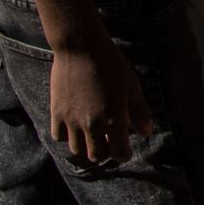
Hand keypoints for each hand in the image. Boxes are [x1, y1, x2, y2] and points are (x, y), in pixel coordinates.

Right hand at [46, 34, 152, 164]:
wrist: (82, 48)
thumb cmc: (112, 65)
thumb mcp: (132, 87)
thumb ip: (140, 112)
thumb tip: (146, 132)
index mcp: (114, 120)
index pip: (119, 154)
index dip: (124, 154)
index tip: (125, 149)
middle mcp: (92, 125)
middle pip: (96, 156)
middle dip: (105, 152)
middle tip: (109, 140)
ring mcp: (72, 120)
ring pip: (77, 150)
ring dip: (86, 145)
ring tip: (92, 134)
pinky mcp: (57, 112)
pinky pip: (59, 137)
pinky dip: (67, 136)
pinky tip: (75, 126)